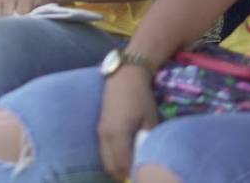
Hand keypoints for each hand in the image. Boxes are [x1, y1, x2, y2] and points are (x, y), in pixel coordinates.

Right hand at [97, 66, 159, 180]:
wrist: (124, 76)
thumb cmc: (140, 98)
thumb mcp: (149, 120)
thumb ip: (147, 142)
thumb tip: (148, 160)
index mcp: (118, 134)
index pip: (122, 165)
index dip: (132, 175)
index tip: (142, 179)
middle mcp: (105, 136)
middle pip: (110, 166)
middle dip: (122, 176)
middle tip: (137, 177)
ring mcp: (100, 132)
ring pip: (105, 160)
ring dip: (117, 168)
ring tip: (132, 170)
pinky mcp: (100, 128)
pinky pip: (104, 151)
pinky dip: (113, 160)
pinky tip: (125, 158)